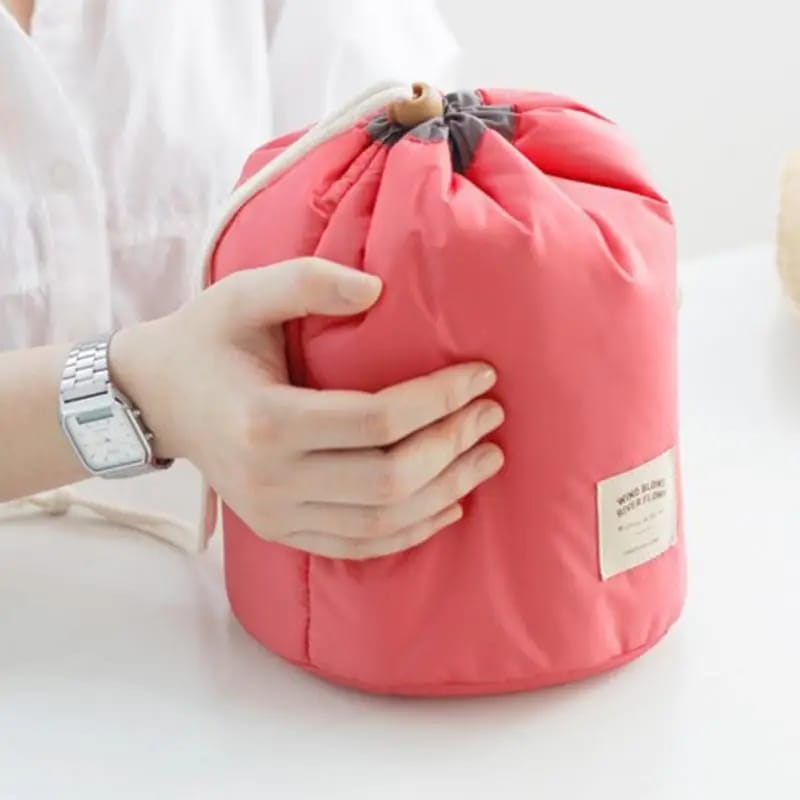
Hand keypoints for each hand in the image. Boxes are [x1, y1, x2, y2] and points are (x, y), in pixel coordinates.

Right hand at [112, 258, 504, 558]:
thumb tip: (378, 290)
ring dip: (446, 491)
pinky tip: (449, 507)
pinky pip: (359, 547)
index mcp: (266, 420)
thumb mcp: (243, 293)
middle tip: (492, 415)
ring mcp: (276, 515)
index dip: (439, 400)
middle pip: (390, 478)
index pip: (378, 422)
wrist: (158, 398)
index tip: (482, 376)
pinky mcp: (281, 530)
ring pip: (383, 521)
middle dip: (453, 447)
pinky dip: (410, 532)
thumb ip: (307, 282)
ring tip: (488, 458)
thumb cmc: (207, 340)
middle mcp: (271, 480)